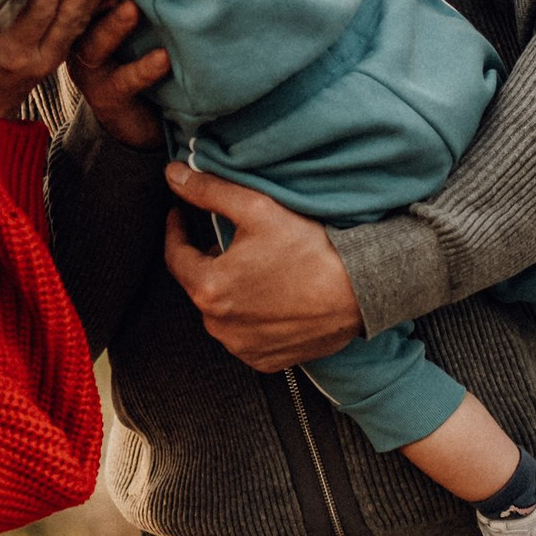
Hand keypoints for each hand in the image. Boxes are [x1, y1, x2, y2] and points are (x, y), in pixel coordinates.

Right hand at [67, 0, 170, 148]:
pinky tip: (163, 57)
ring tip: (131, 7)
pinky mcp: (109, 97)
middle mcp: (79, 44)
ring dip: (112, 26)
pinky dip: (144, 69)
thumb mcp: (132, 22)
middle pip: (77, 13)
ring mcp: (92, 72)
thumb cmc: (137, 56)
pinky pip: (125, 82)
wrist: (138, 120)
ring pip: (95, 46)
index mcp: (82, 21)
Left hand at [161, 162, 364, 370]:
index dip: (176, 231)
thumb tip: (174, 176)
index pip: (175, 256)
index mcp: (208, 288)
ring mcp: (242, 346)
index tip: (179, 216)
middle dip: (210, 261)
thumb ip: (209, 191)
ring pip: (222, 310)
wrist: (360, 290)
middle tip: (233, 241)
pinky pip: (245, 334)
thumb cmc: (311, 250)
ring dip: (230, 290)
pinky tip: (272, 296)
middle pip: (200, 284)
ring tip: (258, 268)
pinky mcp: (265, 360)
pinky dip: (250, 316)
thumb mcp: (257, 209)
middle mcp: (219, 325)